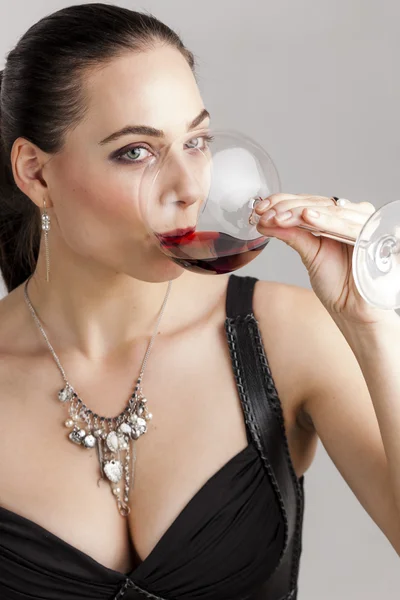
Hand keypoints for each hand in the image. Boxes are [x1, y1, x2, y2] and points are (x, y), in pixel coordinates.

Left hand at [255, 193, 392, 324]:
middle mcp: (347, 217)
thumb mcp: (308, 254)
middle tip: (265, 215)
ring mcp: (360, 222)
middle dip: (287, 207)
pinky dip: (324, 219)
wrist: (353, 307)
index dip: (282, 201)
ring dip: (299, 212)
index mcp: (332, 219)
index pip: (306, 201)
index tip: (260, 209)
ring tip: (278, 217)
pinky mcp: (369, 234)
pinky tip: (306, 216)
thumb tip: (264, 222)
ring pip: (327, 209)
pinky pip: (344, 223)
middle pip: (316, 202)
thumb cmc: (335, 283)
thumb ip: (292, 235)